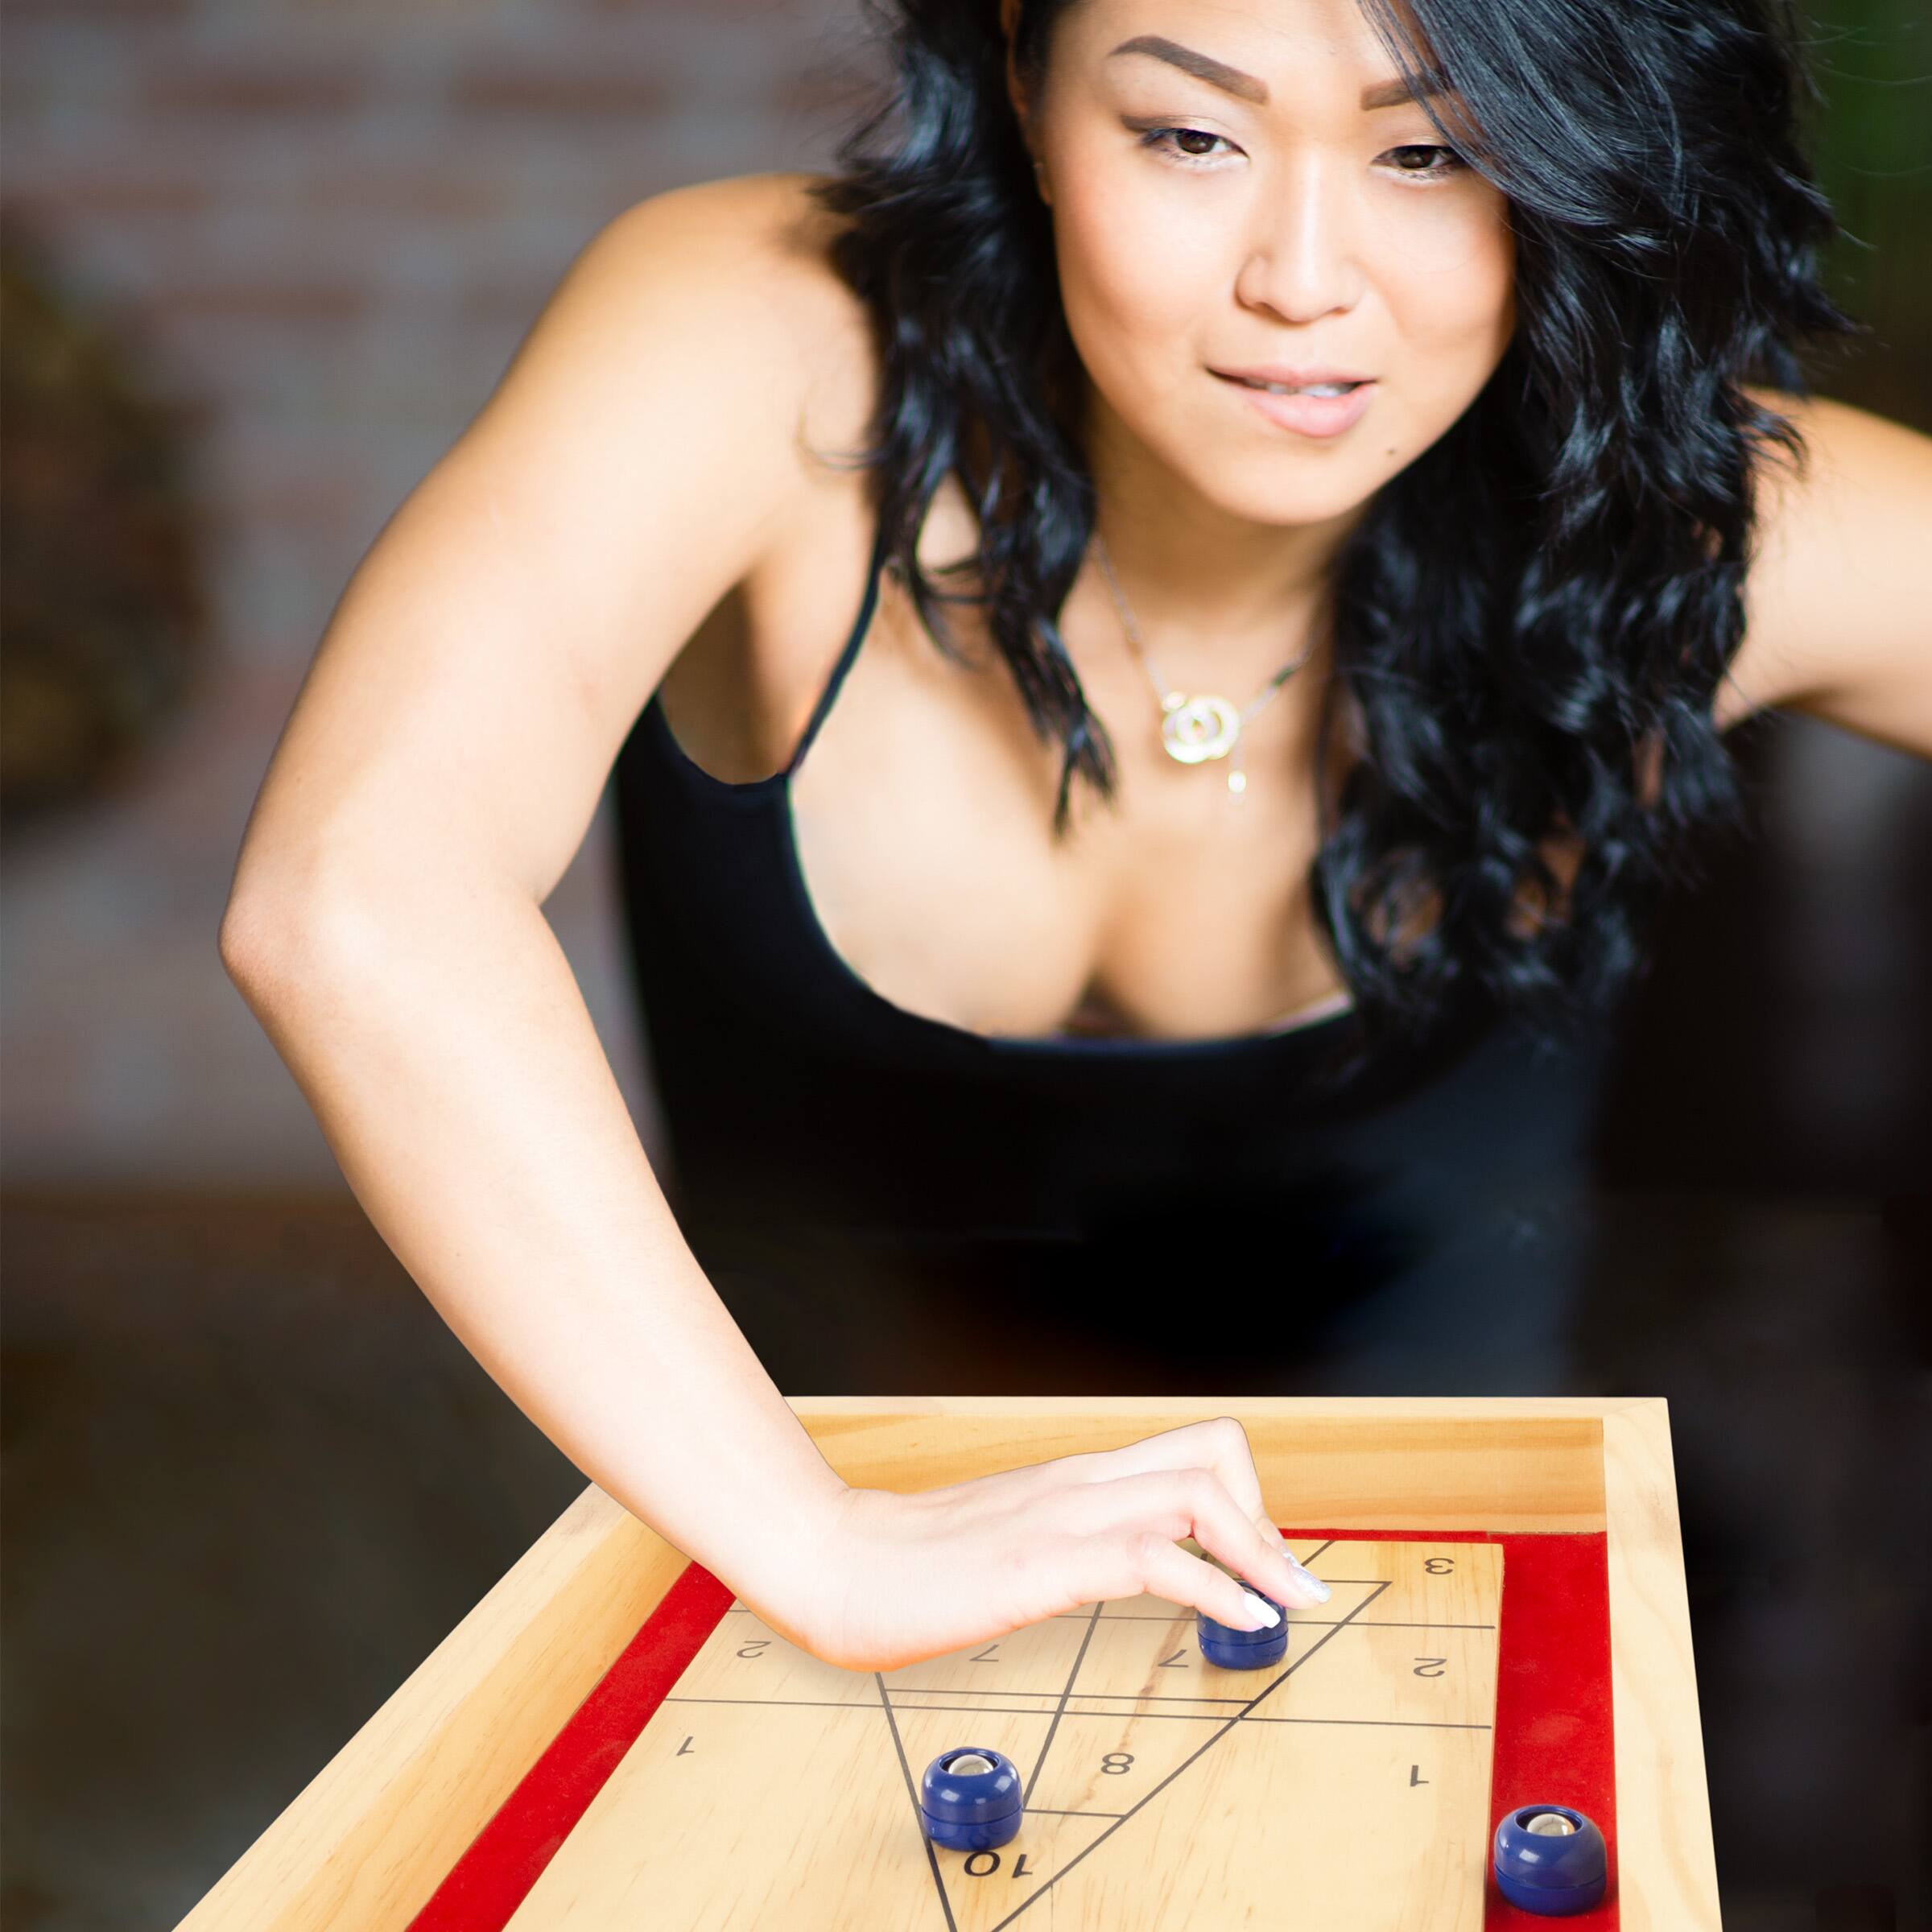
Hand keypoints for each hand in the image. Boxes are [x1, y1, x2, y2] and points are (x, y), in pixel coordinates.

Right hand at [790, 1416, 1332, 1672]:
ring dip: (1261, 1552)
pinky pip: (1154, 1558)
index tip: (1262, 1564)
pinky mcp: (1044, 1561)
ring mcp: (1064, 1515)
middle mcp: (1081, 1482)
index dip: (1246, 1502)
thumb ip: (1062, 1542)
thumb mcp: (1010, 1542)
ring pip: (1198, 1494)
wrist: (835, 1564)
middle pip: (1215, 1455)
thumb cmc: (911, 1564)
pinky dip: (1215, 1587)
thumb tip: (1113, 1568)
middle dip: (1269, 1523)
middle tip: (1286, 1587)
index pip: (1194, 1451)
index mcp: (1075, 1478)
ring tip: (1287, 1604)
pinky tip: (1238, 1620)